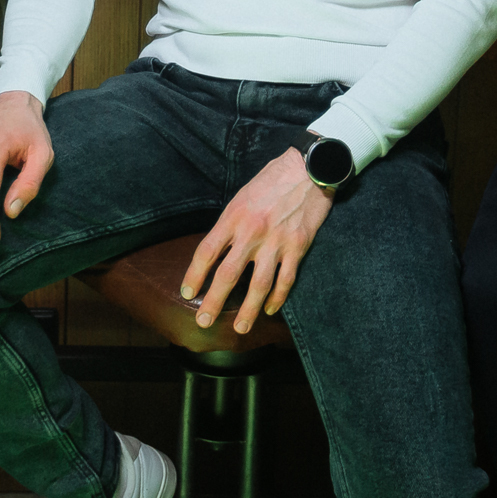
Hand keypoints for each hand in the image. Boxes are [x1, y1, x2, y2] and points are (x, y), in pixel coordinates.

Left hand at [180, 147, 331, 334]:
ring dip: (248, 310)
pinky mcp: (298, 247)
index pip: (207, 251)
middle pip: (228, 274)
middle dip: (214, 301)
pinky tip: (270, 310)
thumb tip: (218, 250)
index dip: (195, 275)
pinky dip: (277, 298)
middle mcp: (252, 232)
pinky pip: (285, 280)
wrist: (309, 169)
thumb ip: (230, 224)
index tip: (188, 292)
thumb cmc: (272, 180)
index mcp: (234, 217)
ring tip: (239, 328)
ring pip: (258, 285)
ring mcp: (276, 242)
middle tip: (203, 320)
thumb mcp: (242, 196)